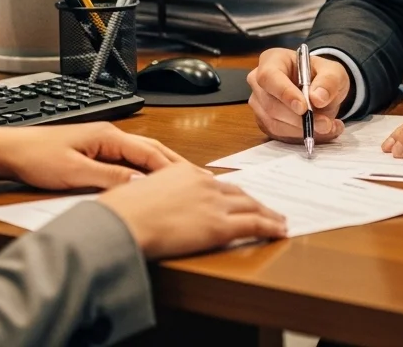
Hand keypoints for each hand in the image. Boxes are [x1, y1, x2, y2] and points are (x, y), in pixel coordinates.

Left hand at [0, 122, 183, 189]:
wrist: (10, 151)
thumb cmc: (36, 158)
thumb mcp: (73, 172)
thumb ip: (107, 177)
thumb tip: (137, 184)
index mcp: (107, 136)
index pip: (148, 151)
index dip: (169, 167)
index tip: (188, 180)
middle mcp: (109, 135)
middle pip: (150, 148)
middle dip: (173, 163)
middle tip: (195, 179)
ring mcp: (103, 142)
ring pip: (141, 154)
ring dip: (160, 166)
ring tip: (180, 180)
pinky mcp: (95, 151)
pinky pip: (128, 159)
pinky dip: (144, 169)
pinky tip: (148, 180)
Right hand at [101, 161, 285, 258]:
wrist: (124, 221)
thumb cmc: (122, 211)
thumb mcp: (140, 192)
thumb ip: (156, 194)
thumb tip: (153, 204)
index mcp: (184, 172)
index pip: (216, 184)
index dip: (231, 193)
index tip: (240, 198)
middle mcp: (204, 183)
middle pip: (237, 193)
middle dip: (255, 202)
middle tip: (268, 208)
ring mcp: (214, 203)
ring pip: (251, 206)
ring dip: (267, 214)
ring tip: (278, 221)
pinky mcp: (219, 225)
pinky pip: (253, 224)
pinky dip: (270, 227)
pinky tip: (279, 231)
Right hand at [247, 48, 349, 143]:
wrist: (320, 90)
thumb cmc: (321, 75)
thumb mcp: (334, 72)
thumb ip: (329, 81)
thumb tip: (317, 98)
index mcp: (272, 60)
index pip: (269, 77)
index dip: (285, 93)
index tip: (304, 107)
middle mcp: (260, 82)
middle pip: (271, 105)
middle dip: (299, 118)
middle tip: (325, 123)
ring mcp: (260, 104)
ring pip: (275, 123)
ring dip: (302, 129)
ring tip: (328, 126)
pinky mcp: (265, 122)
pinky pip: (280, 135)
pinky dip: (302, 136)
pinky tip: (321, 131)